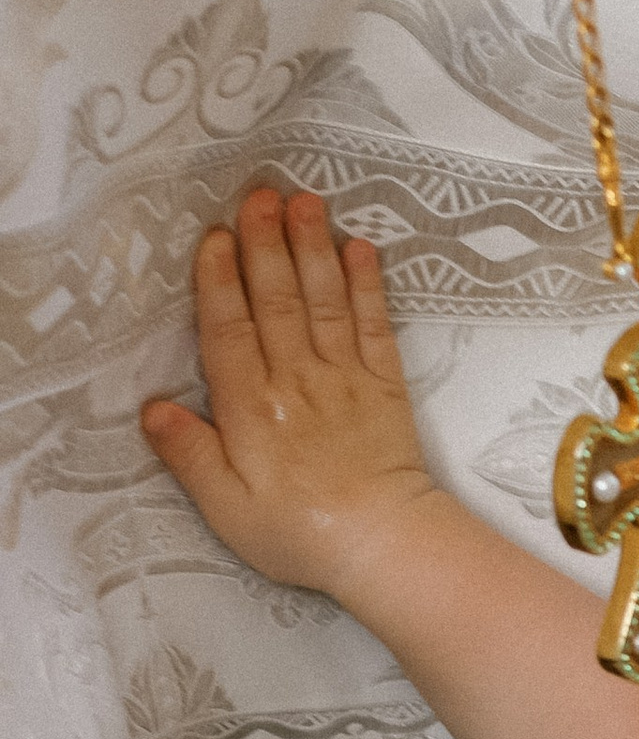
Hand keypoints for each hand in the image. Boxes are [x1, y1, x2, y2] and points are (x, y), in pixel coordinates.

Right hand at [141, 188, 438, 603]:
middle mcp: (297, 380)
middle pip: (278, 300)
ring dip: (314, 248)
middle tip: (260, 194)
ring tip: (306, 202)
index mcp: (251, 408)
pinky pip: (374, 324)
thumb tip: (153, 410)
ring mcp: (345, 377)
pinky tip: (362, 250)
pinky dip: (368, 285)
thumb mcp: (226, 507)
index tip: (216, 236)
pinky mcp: (386, 385)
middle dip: (266, 244)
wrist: (384, 545)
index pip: (229, 330)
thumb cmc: (299, 533)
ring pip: (324, 300)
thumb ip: (190, 454)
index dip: (221, 281)